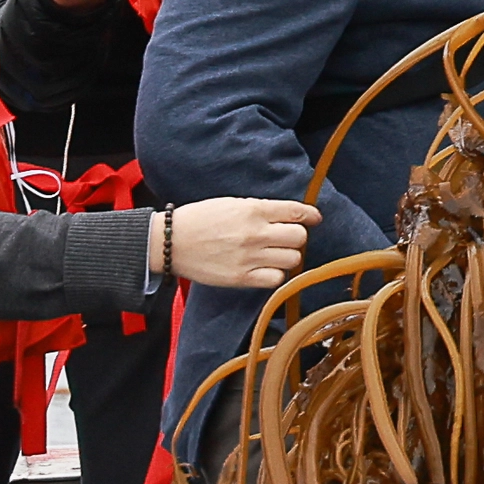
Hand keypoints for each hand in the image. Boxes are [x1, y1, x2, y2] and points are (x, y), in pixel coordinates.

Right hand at [165, 196, 320, 292]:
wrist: (169, 241)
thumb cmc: (199, 219)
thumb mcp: (231, 203)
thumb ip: (261, 209)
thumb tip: (290, 215)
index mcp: (252, 210)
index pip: (296, 211)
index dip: (310, 215)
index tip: (313, 218)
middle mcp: (254, 233)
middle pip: (299, 237)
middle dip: (297, 237)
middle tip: (285, 239)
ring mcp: (248, 257)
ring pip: (292, 259)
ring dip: (287, 257)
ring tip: (274, 255)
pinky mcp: (241, 278)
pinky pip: (275, 279)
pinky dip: (275, 275)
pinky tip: (265, 269)